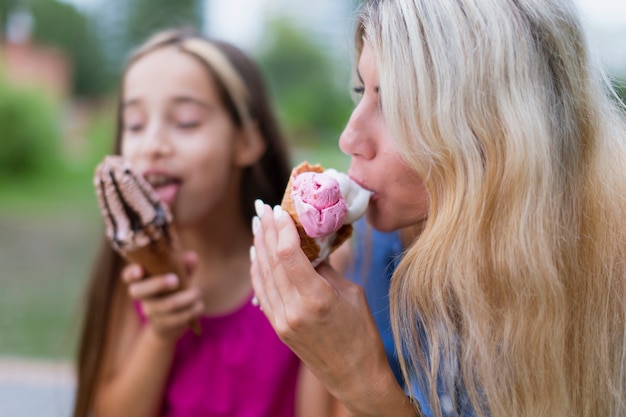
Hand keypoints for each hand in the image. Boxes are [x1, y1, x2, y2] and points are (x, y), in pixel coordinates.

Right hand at [122, 251, 203, 340]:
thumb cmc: (175, 291)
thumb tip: (191, 257)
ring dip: (187, 297)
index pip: (128, 275)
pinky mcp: (163, 325)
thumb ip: (184, 266)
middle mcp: (143, 296)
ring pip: (166, 305)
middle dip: (157, 283)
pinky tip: (199, 305)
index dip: (131, 272)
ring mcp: (151, 312)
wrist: (172, 323)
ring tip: (197, 293)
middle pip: (139, 291)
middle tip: (175, 280)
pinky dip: (193, 310)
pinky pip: (178, 318)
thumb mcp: (180, 276)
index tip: (139, 269)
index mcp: (143, 280)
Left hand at [251, 201, 405, 413]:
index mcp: (317, 299)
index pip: (288, 255)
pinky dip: (257, 270)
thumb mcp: (352, 294)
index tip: (278, 210)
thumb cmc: (362, 334)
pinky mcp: (278, 328)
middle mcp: (294, 310)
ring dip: (259, 247)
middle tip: (262, 209)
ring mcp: (282, 321)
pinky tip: (257, 254)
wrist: (354, 376)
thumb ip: (327, 268)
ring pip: (263, 275)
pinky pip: (262, 292)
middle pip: (272, 261)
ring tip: (258, 225)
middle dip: (266, 231)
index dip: (281, 229)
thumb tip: (311, 244)